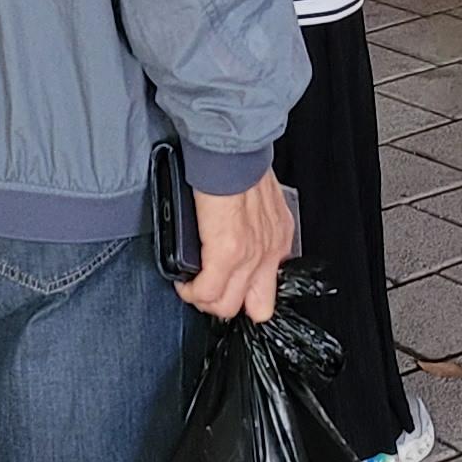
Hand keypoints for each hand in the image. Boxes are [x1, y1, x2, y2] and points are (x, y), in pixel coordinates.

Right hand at [182, 174, 293, 322]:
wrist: (230, 152)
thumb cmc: (238, 165)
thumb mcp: (259, 202)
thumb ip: (254, 224)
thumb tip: (234, 232)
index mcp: (278, 239)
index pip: (271, 290)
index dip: (247, 296)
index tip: (228, 287)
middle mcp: (268, 252)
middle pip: (254, 309)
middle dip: (225, 304)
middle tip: (207, 290)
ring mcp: (249, 257)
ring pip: (225, 306)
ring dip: (204, 299)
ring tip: (192, 286)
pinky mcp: (226, 255)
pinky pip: (206, 292)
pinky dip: (190, 290)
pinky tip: (184, 281)